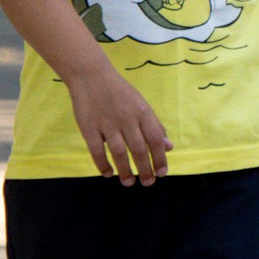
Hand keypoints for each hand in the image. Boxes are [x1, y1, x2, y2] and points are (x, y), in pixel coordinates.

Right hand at [66, 65, 170, 182]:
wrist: (91, 75)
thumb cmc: (119, 92)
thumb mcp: (141, 104)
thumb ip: (155, 126)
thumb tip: (169, 147)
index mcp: (142, 112)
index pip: (155, 139)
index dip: (160, 158)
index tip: (162, 173)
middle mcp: (126, 119)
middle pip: (138, 149)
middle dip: (145, 169)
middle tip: (147, 183)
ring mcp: (107, 123)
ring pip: (118, 153)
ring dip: (125, 171)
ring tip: (129, 182)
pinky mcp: (89, 127)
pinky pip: (97, 151)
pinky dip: (102, 165)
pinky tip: (108, 174)